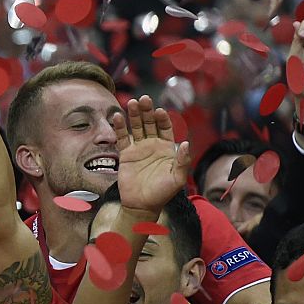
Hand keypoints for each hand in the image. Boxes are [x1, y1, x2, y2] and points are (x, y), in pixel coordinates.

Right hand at [113, 96, 190, 213]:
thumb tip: (186, 143)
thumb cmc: (163, 193)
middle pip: (149, 123)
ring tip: (132, 102)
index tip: (159, 111)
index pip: (165, 128)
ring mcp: (139, 148)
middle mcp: (152, 145)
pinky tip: (117, 116)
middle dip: (147, 111)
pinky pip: (122, 137)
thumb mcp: (177, 178)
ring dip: (134, 115)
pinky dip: (119, 127)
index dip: (162, 119)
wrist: (142, 204)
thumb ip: (182, 161)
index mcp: (167, 148)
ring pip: (136, 127)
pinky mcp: (126, 154)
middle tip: (144, 99)